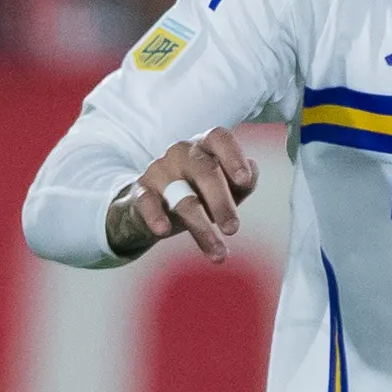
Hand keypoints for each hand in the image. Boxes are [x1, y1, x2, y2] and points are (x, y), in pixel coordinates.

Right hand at [107, 128, 257, 262]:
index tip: (244, 180)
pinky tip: (164, 230)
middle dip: (221, 203)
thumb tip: (249, 177)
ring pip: (183, 197)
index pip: (219, 138)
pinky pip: (148, 202)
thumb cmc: (201, 192)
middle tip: (233, 229)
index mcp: (206, 146)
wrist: (156, 206)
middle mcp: (182, 152)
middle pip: (205, 171)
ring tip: (218, 252)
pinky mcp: (142, 191)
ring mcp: (159, 170)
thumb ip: (243, 182)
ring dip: (201, 227)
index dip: (233, 156)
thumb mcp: (227, 188)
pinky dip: (155, 216)